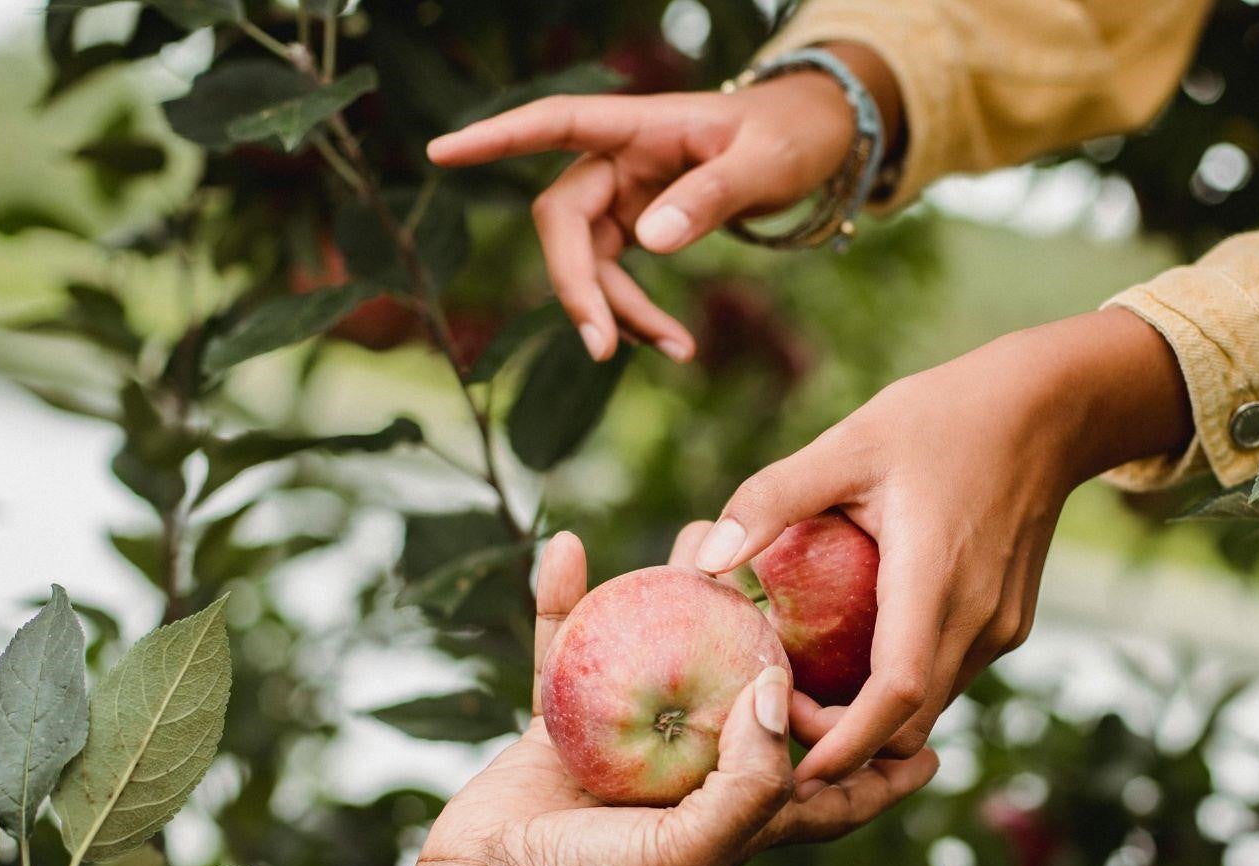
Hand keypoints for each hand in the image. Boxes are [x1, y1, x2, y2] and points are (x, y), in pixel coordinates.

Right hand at [414, 529, 937, 865]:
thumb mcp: (694, 850)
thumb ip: (753, 780)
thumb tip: (782, 687)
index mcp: (740, 812)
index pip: (831, 791)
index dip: (884, 771)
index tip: (934, 744)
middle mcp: (694, 771)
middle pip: (757, 697)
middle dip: (791, 644)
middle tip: (821, 580)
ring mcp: (628, 741)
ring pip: (669, 651)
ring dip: (684, 595)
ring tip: (703, 536)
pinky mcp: (563, 721)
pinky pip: (568, 646)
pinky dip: (567, 600)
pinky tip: (567, 548)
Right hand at [425, 43, 900, 363]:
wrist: (816, 141)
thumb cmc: (790, 136)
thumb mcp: (764, 164)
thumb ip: (711, 196)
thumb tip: (651, 240)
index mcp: (638, 124)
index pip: (554, 122)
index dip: (497, 138)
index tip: (441, 153)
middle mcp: (619, 157)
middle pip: (563, 219)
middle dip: (576, 284)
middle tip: (602, 347)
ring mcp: (625, 193)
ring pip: (588, 258)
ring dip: (618, 311)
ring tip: (677, 350)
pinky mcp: (638, 223)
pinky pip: (618, 275)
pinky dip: (639, 313)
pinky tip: (676, 346)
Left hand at [693, 309, 1195, 786]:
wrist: (1049, 408)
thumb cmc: (943, 416)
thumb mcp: (848, 443)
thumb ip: (773, 499)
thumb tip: (704, 559)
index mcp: (935, 579)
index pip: (895, 696)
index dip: (844, 744)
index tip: (791, 766)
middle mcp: (978, 619)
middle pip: (910, 723)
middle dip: (846, 741)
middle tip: (780, 709)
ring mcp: (1000, 627)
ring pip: (932, 705)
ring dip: (875, 715)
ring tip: (810, 683)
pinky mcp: (1010, 624)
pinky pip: (951, 675)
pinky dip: (903, 684)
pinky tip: (859, 649)